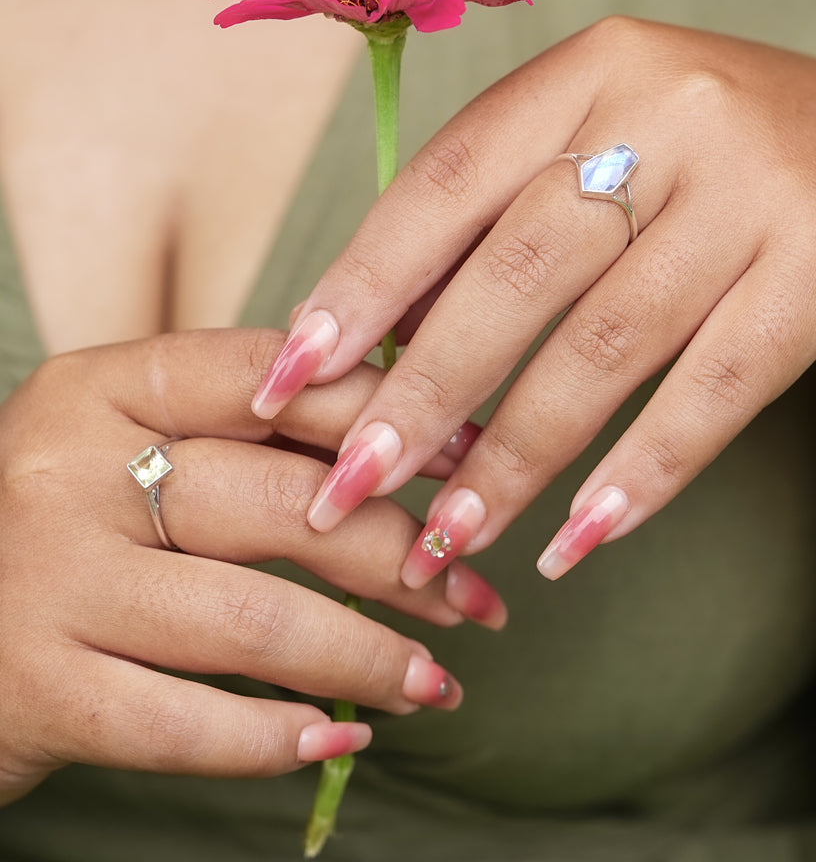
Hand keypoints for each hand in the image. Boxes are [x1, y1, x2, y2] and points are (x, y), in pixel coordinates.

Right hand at [0, 328, 506, 805]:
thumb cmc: (57, 527)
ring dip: (368, 657)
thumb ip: (237, 424)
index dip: (382, 413)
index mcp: (102, 388)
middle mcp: (69, 472)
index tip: (468, 454)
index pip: (267, 375)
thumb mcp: (122, 444)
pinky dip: (277, 739)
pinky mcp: (38, 690)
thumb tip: (412, 422)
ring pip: (253, 622)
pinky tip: (338, 738)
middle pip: (283, 504)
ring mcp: (50, 583)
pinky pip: (186, 724)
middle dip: (403, 554)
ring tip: (436, 680)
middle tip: (473, 593)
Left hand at [257, 18, 815, 584]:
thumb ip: (516, 211)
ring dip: (519, 455)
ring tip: (453, 539)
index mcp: (599, 65)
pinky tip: (581, 540)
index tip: (288, 375)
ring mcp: (760, 182)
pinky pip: (714, 391)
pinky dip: (640, 474)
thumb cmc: (735, 173)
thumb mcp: (628, 147)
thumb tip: (378, 339)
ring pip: (608, 341)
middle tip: (351, 488)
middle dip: (422, 390)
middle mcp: (676, 105)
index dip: (360, 282)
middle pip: (519, 267)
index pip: (448, 178)